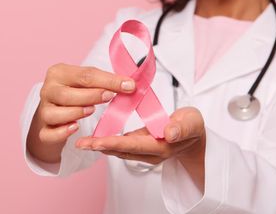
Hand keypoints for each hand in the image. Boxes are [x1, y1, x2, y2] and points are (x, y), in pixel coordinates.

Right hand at [26, 63, 135, 162]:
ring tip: (92, 111)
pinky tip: (75, 128)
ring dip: (75, 113)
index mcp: (58, 73)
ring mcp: (43, 110)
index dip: (107, 81)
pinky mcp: (42, 129)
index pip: (84, 76)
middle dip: (91, 96)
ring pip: (54, 114)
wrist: (55, 108)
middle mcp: (47, 90)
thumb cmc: (75, 91)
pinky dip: (61, 132)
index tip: (129, 85)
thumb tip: (130, 84)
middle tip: (110, 97)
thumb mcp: (88, 81)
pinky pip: (48, 133)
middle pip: (66, 94)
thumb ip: (106, 81)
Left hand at [75, 107, 205, 188]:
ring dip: (100, 146)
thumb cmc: (192, 125)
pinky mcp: (139, 145)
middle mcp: (149, 152)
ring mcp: (144, 151)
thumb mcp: (192, 122)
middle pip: (121, 150)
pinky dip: (107, 142)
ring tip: (82, 142)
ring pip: (118, 149)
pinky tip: (94, 138)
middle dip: (100, 147)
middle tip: (81, 143)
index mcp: (161, 146)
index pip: (134, 145)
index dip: (115, 143)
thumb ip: (182, 128)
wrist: (194, 136)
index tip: (97, 142)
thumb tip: (169, 133)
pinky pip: (121, 145)